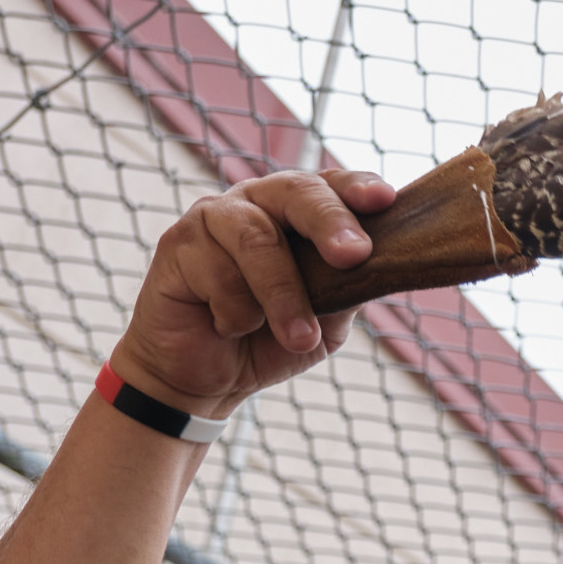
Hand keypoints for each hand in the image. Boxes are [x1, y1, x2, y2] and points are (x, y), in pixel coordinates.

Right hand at [110, 169, 395, 417]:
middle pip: (296, 191)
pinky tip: (226, 326)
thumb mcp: (326, 320)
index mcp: (297, 211)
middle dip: (329, 222)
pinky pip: (218, 274)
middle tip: (354, 256)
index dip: (357, 187)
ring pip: (258, 240)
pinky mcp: (177, 242)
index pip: (331, 184)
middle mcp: (256, 202)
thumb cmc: (268, 339)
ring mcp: (213, 217)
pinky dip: (235, 314)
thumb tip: (383, 265)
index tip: (384, 201)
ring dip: (283, 297)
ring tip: (297, 338)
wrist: (207, 379)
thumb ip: (350, 288)